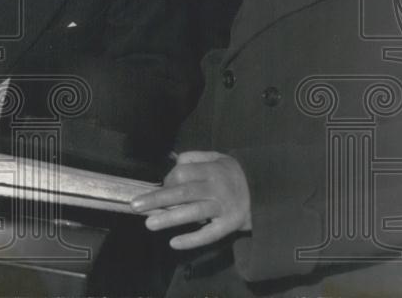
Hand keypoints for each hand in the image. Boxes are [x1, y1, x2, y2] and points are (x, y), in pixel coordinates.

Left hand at [130, 150, 251, 249]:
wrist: (266, 191)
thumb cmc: (232, 174)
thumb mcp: (218, 157)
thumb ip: (194, 158)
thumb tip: (171, 165)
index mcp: (212, 169)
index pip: (182, 173)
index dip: (168, 180)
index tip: (162, 187)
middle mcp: (217, 188)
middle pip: (183, 193)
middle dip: (157, 199)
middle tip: (135, 206)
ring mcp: (224, 208)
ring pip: (193, 213)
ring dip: (169, 218)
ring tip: (149, 223)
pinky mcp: (230, 225)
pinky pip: (209, 234)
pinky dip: (192, 239)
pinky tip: (174, 243)